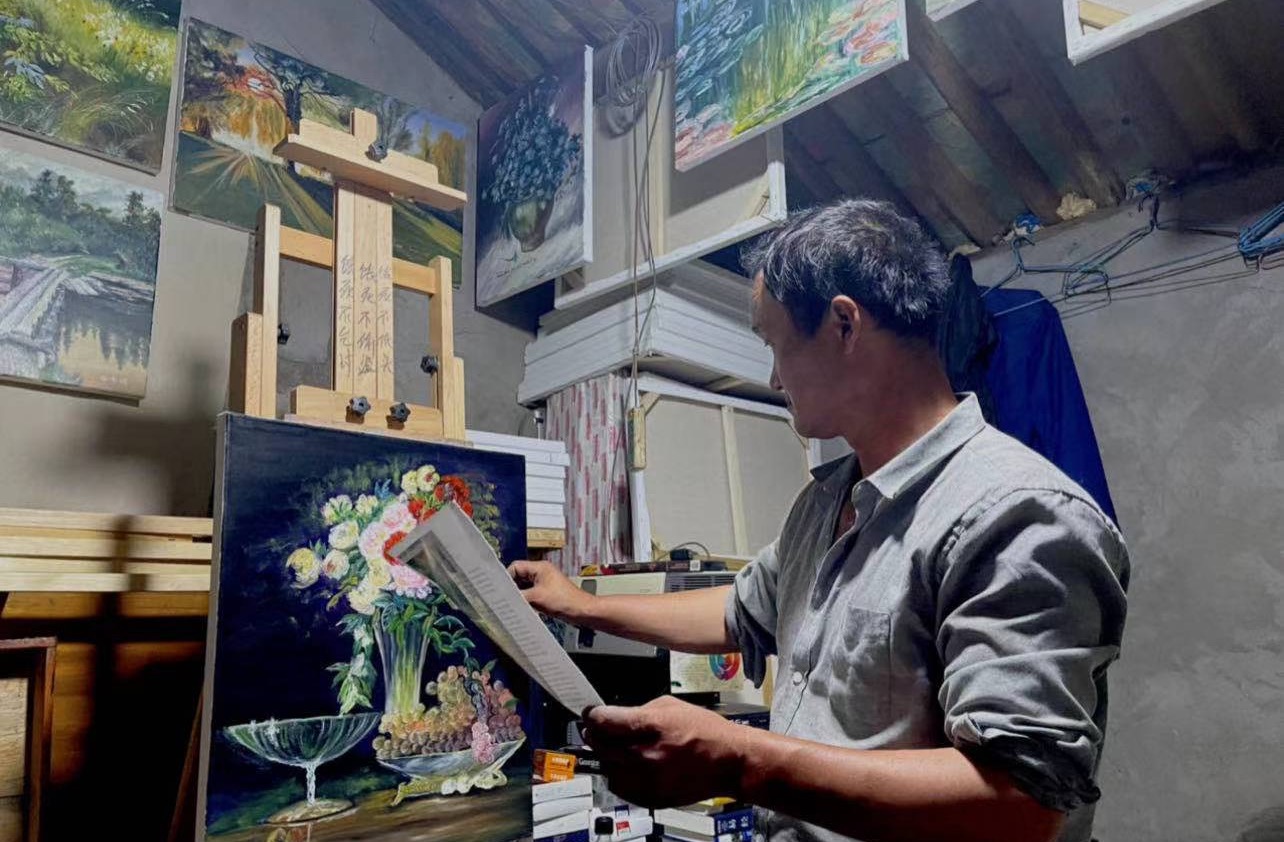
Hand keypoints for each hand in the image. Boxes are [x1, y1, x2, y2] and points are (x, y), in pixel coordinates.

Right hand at [508, 560, 593, 621]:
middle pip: (518, 576)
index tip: (499, 590)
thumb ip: (518, 596)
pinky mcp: (546, 593)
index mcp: (540, 567)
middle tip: (503, 598)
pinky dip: (525, 600)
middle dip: (512, 587)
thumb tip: (503, 599)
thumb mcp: (536, 598)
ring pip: (524, 586)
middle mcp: (541, 572)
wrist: (581, 611)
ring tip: (512, 605)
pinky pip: (530, 593)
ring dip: (519, 595)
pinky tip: (522, 608)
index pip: (515, 566)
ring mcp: (544, 583)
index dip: (506, 577)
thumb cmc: (564, 601)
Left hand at [584, 696, 748, 807]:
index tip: (590, 714)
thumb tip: (614, 716)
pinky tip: (630, 765)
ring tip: (618, 748)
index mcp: (648, 726)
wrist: (728, 761)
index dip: (592, 715)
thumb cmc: (706, 732)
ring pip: (606, 768)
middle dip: (596, 735)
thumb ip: (637, 711)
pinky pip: (619, 787)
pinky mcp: (649, 797)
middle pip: (598, 745)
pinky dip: (619, 776)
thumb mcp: (669, 706)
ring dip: (607, 757)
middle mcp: (643, 755)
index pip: (601, 720)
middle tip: (598, 730)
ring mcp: (645, 780)